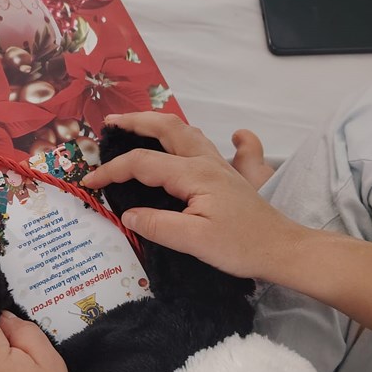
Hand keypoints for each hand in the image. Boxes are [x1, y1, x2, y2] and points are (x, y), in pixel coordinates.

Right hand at [83, 112, 303, 280]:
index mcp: (193, 174)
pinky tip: (204, 139)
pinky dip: (192, 136)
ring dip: (158, 124)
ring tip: (137, 128)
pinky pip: (205, 144)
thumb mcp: (194, 241)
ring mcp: (220, 166)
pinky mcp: (228, 176)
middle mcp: (206, 162)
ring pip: (186, 131)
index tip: (89, 183)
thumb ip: (158, 225)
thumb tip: (128, 214)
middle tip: (110, 126)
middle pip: (166, 127)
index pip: (142, 163)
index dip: (112, 171)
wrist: (282, 249)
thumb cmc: (242, 246)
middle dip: (135, 122)